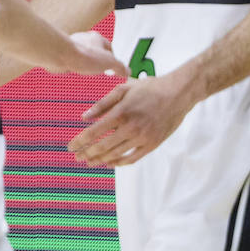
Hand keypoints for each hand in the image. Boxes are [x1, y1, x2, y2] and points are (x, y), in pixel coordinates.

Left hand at [60, 31, 127, 75]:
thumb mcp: (110, 63)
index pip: (109, 48)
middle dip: (97, 60)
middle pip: (95, 50)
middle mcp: (84, 39)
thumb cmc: (83, 56)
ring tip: (86, 71)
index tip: (112, 67)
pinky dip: (73, 65)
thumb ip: (120, 67)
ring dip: (84, 62)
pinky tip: (75, 71)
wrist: (61, 57)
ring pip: (82, 54)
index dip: (112, 58)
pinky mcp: (62, 51)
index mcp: (97, 38)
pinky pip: (70, 59)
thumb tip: (127, 72)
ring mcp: (72, 45)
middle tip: (99, 70)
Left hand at [68, 73, 195, 165]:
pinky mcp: (152, 144)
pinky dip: (119, 163)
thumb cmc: (151, 88)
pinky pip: (132, 158)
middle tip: (77, 157)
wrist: (179, 93)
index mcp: (122, 113)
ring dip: (100, 160)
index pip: (94, 132)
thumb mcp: (125, 88)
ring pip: (115, 155)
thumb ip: (103, 103)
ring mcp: (142, 138)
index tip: (70, 147)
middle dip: (86, 153)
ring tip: (90, 162)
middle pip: (102, 147)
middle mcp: (131, 127)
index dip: (79, 141)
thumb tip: (84, 117)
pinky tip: (110, 163)